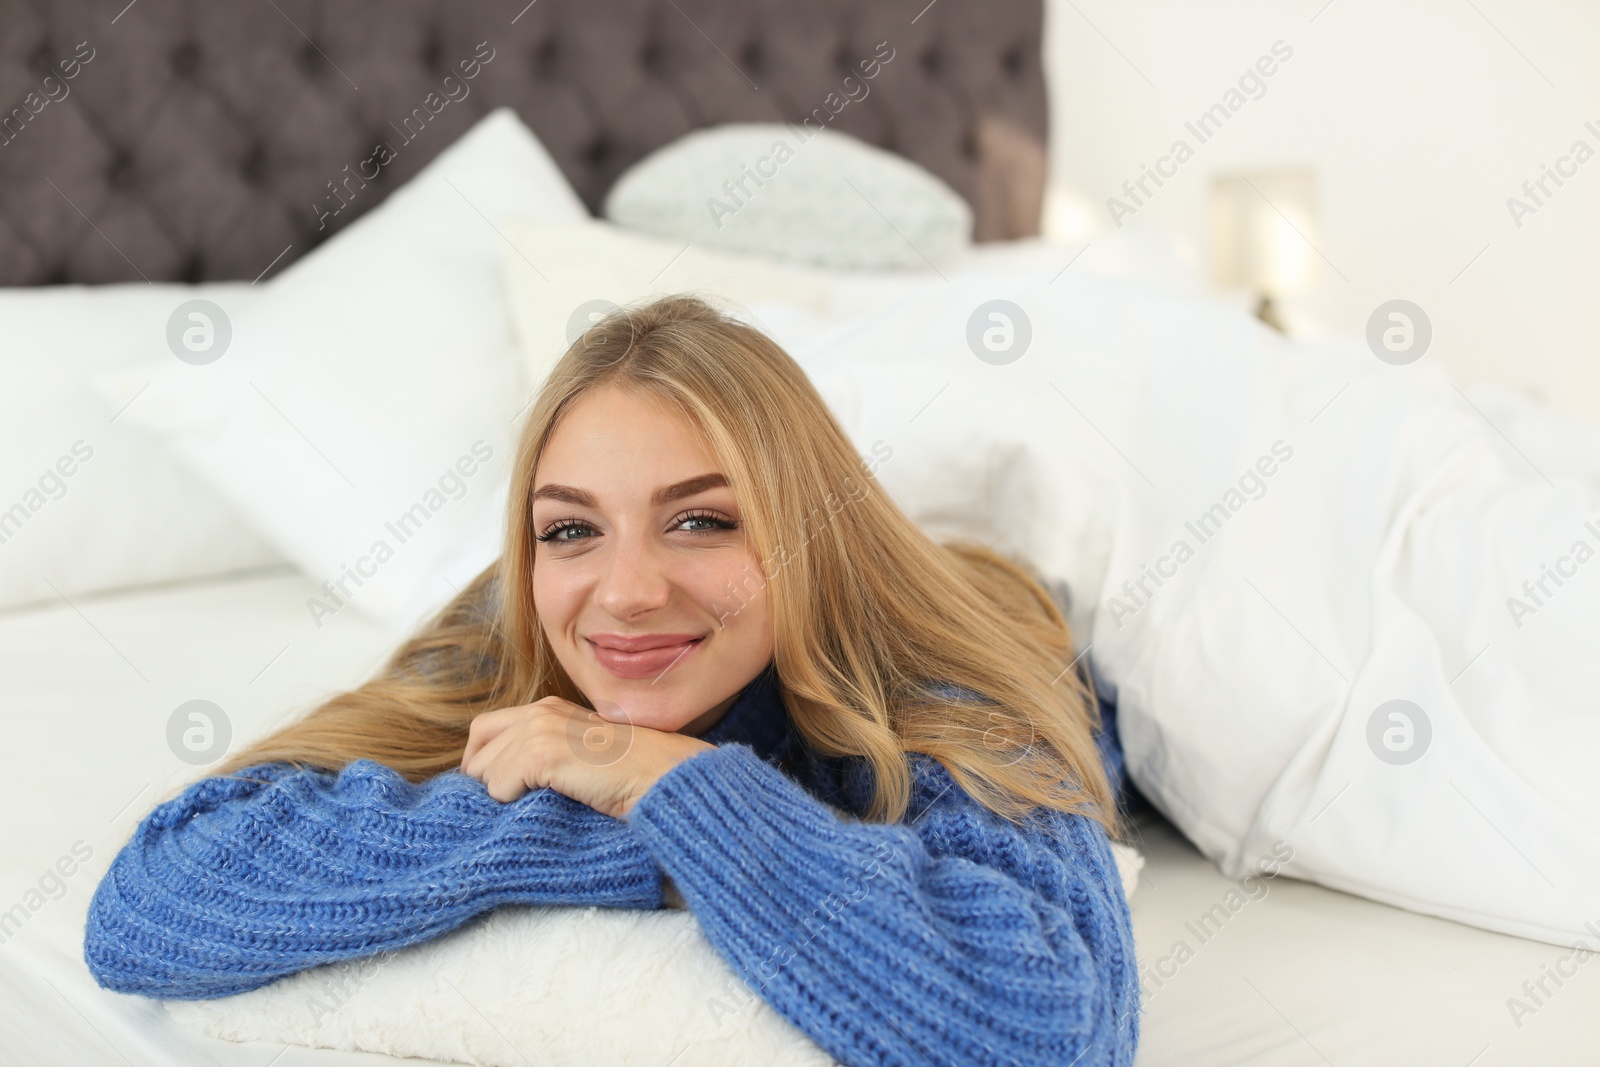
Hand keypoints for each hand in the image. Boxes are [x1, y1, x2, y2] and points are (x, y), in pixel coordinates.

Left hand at [459, 696, 715, 819]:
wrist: (663, 777)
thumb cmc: (632, 775)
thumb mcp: (583, 753)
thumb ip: (549, 754)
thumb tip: (507, 780)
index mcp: (549, 708)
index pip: (486, 729)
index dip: (484, 761)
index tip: (498, 788)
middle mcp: (540, 711)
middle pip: (478, 747)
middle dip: (482, 778)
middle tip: (506, 802)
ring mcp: (540, 730)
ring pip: (484, 771)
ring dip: (502, 794)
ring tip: (534, 804)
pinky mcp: (543, 754)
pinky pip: (499, 786)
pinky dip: (513, 802)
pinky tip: (545, 803)